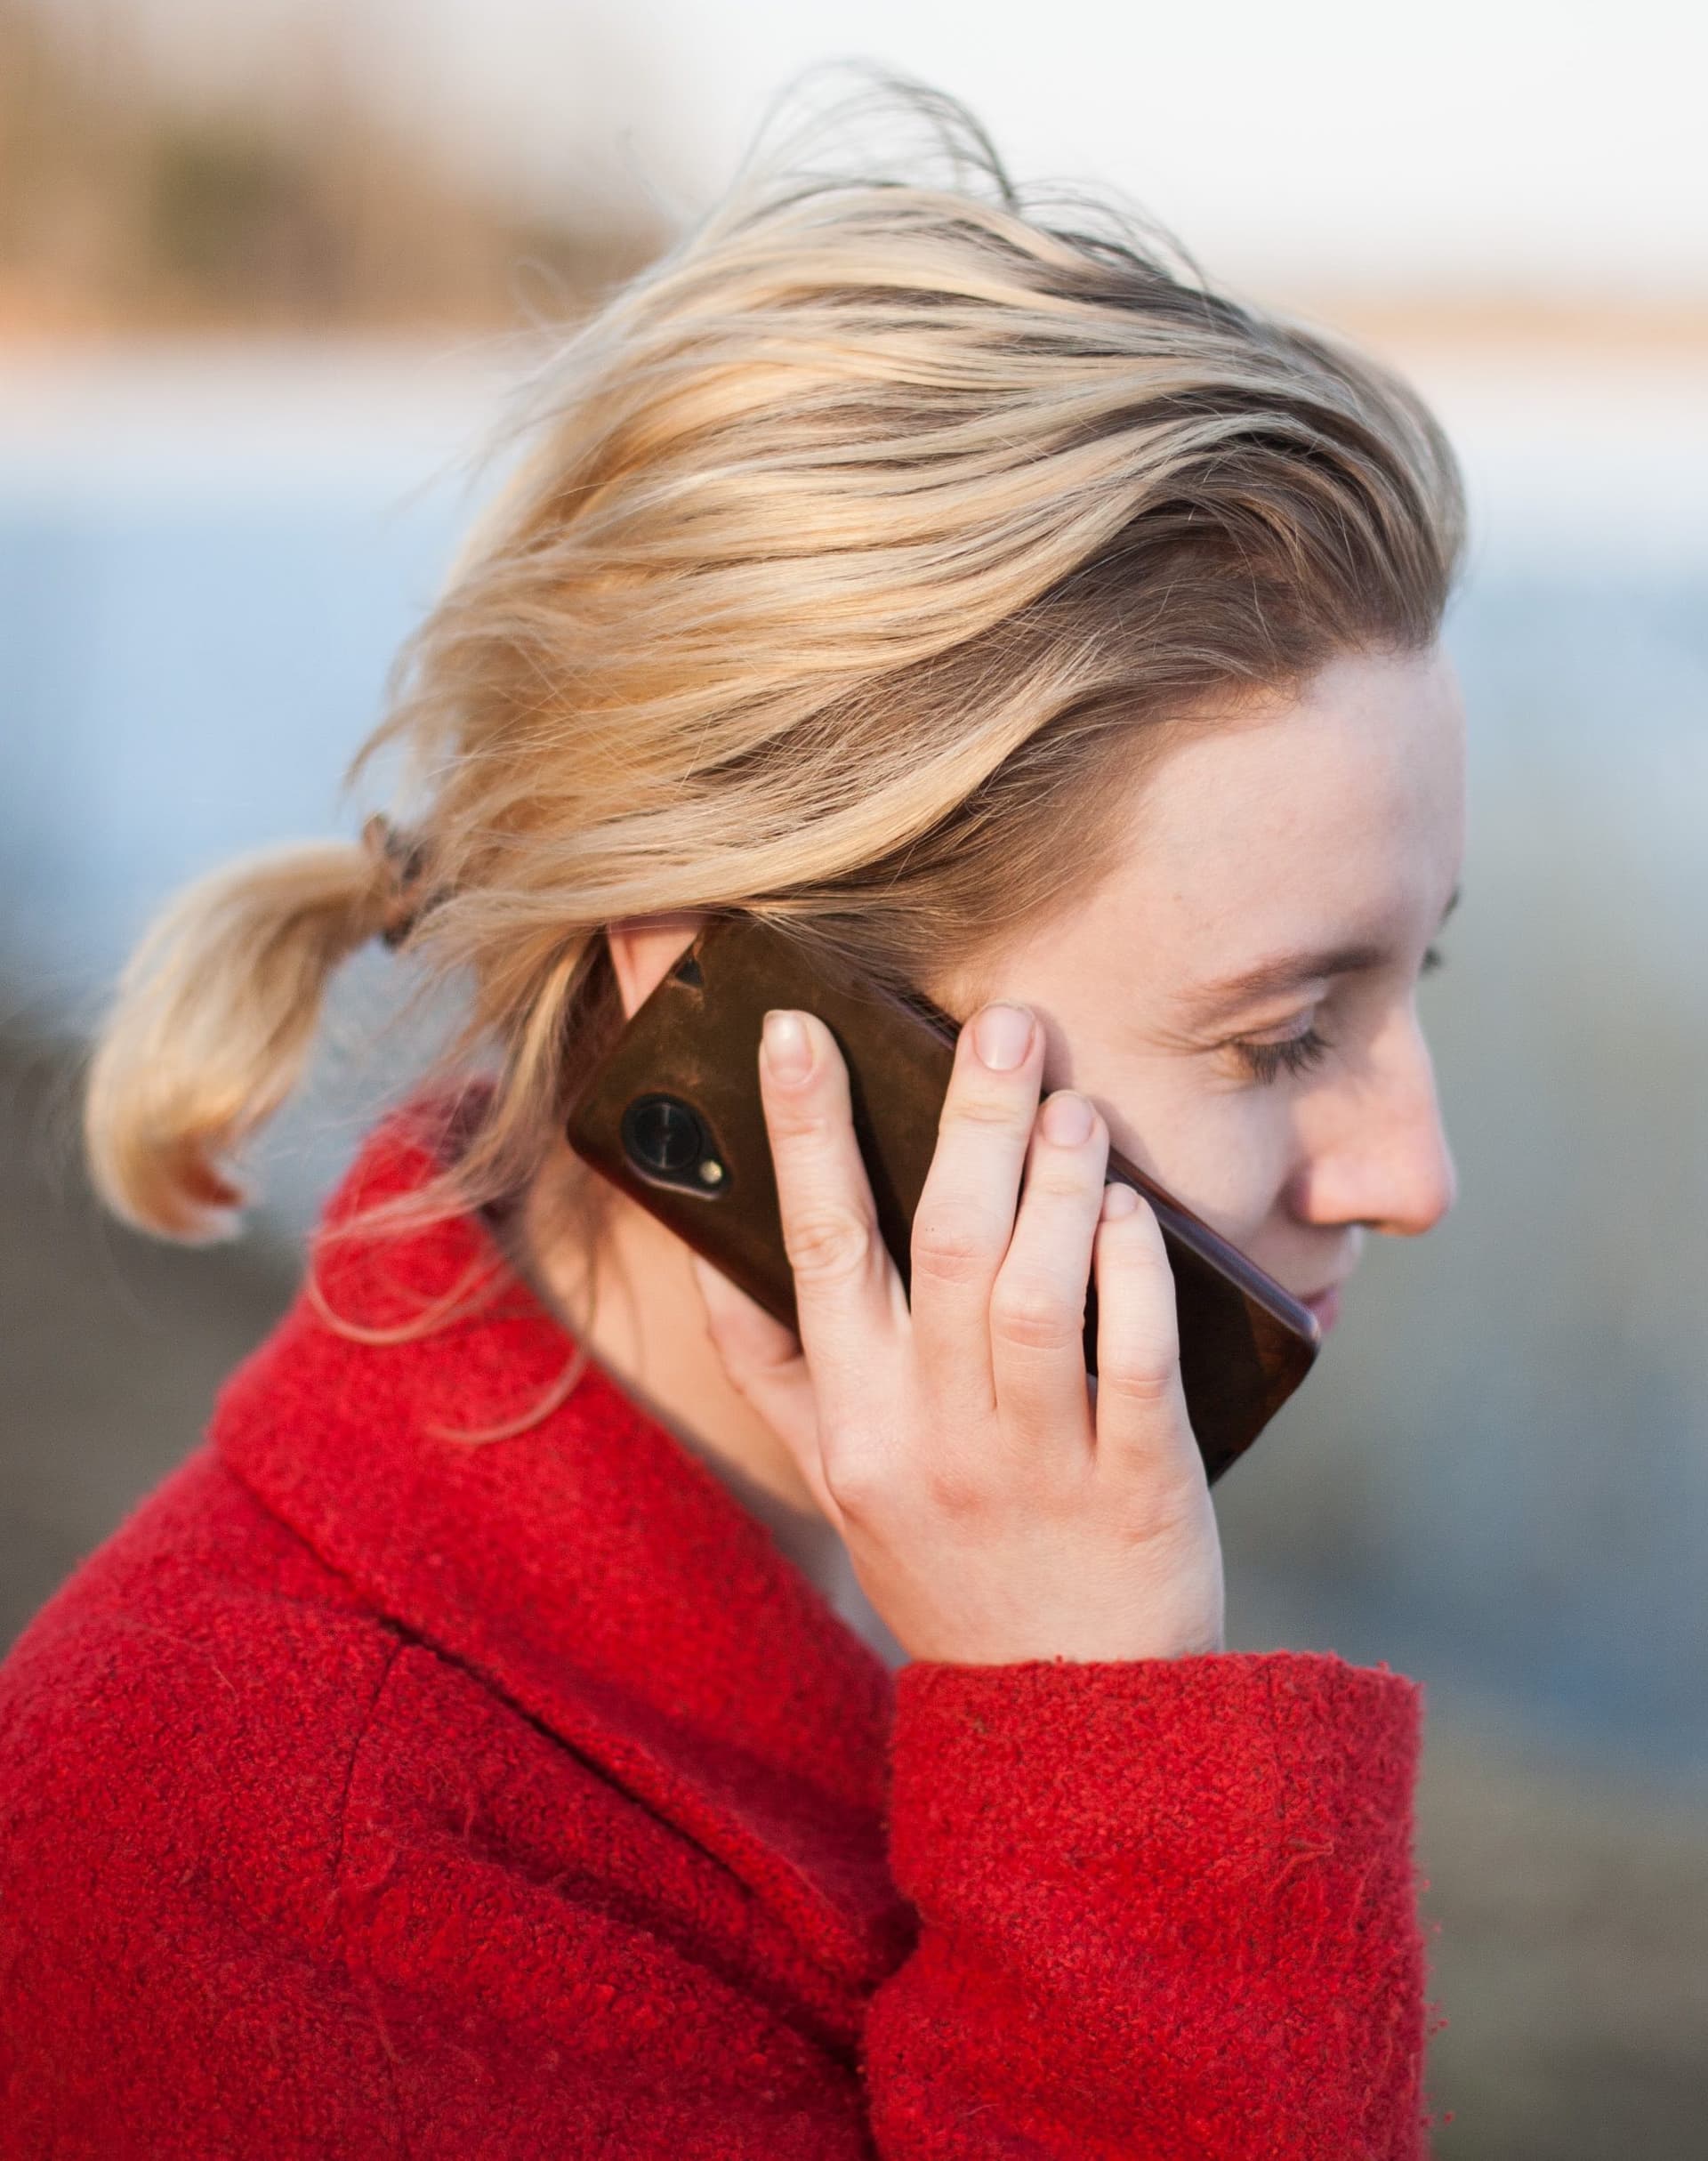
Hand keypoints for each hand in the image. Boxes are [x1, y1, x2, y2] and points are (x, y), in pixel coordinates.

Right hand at [687, 999, 1224, 1665]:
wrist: (1066, 1719)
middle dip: (966, 1120)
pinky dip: (1133, 1275)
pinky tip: (1131, 1210)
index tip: (796, 1030)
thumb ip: (781, 1375)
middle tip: (1002, 1022)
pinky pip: (1132, 1361)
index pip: (816, 1250)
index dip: (804, 1133)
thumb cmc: (949, 1571)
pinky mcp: (1133, 1490)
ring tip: (1068, 1102)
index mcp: (853, 1425)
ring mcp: (1031, 1466)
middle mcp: (929, 1438)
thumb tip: (718, 1257)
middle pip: (940, 1247)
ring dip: (1054, 1183)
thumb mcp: (839, 1484)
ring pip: (1032, 1292)